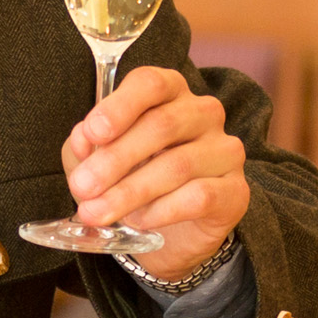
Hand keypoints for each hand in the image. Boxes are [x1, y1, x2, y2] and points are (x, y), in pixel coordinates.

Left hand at [65, 67, 250, 280]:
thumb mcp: (100, 160)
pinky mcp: (236, 191)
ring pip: (178, 164)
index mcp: (170, 93)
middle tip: (82, 188)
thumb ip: (87, 147)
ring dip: (130, 192)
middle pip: (161, 125)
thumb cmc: (135, 180)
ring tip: (97, 212)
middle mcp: (204, 113)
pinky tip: (138, 221)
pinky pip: (199, 196)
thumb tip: (81, 140)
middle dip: (115, 159)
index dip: (120, 106)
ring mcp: (225, 151)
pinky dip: (161, 211)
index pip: (150, 83)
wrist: (173, 234)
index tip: (93, 132)